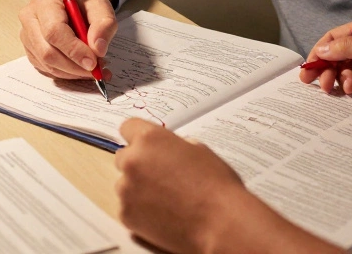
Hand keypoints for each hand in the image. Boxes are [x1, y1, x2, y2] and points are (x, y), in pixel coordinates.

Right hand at [18, 0, 118, 78]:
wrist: (74, 2)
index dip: (73, 50)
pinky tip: (83, 68)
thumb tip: (98, 49)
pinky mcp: (31, 50)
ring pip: (47, 64)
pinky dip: (67, 73)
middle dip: (74, 66)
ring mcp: (27, 35)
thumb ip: (104, 24)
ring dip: (73, 72)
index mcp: (44, 0)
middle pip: (47, 52)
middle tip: (97, 68)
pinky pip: (46, 69)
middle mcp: (30, 17)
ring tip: (95, 68)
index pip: (54, 31)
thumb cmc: (85, 2)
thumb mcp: (101, 5)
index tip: (93, 61)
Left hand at [115, 120, 340, 253]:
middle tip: (169, 173)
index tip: (151, 141)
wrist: (225, 226)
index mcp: (151, 138)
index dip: (143, 134)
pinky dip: (146, 208)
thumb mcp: (205, 150)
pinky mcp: (129, 217)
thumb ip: (180, 144)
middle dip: (143, 161)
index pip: (129, 124)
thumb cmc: (225, 184)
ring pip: (128, 181)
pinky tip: (171, 213)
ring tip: (175, 196)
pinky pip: (132, 206)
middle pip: (126, 154)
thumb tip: (172, 142)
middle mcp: (133, 162)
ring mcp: (128, 192)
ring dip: (143, 185)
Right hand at [299, 17, 351, 111]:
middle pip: (336, 57)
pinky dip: (350, 92)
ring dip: (340, 82)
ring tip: (345, 90)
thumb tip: (321, 49)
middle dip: (326, 70)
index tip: (308, 69)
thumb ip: (348, 48)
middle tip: (321, 86)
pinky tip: (351, 97)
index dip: (319, 53)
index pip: (334, 39)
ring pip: (345, 73)